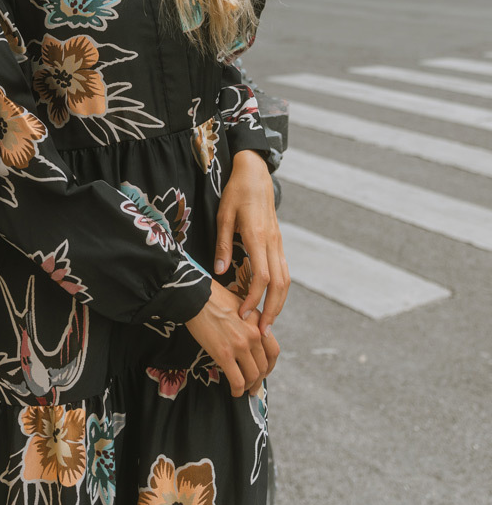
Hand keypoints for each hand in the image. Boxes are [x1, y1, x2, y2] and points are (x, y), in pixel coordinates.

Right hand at [185, 282, 278, 397]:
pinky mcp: (224, 354)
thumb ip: (248, 322)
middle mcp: (254, 334)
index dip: (269, 366)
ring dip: (249, 386)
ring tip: (242, 390)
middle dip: (259, 379)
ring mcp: (240, 345)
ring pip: (253, 375)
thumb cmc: (212, 298)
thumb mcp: (239, 304)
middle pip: (264, 366)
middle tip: (252, 386)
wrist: (194, 296)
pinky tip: (233, 392)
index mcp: (258, 321)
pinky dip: (237, 390)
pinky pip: (237, 380)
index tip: (263, 372)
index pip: (272, 350)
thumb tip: (249, 339)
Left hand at [215, 149, 289, 335]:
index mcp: (258, 236)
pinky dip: (280, 290)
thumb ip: (223, 243)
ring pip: (286, 279)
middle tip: (263, 331)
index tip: (244, 315)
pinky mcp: (279, 242)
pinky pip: (284, 270)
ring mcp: (278, 242)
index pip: (262, 276)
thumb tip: (219, 271)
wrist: (255, 173)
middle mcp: (272, 242)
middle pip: (279, 284)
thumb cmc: (236, 192)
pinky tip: (271, 301)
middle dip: (272, 309)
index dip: (254, 299)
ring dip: (279, 303)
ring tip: (268, 322)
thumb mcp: (223, 215)